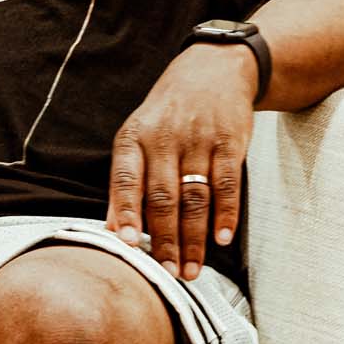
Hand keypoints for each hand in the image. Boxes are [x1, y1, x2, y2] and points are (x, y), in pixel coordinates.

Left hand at [108, 43, 256, 280]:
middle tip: (168, 273)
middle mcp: (164, 140)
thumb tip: (113, 230)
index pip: (125, 181)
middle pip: (163, 198)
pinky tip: (222, 239)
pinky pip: (228, 184)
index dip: (125, 213)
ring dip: (194, 238)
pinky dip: (226, 215)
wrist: (214, 70)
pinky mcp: (230, 143)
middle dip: (165, 240)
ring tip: (193, 269)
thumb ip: (126, 182)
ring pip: (195, 198)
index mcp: (133, 139)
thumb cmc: (167, 114)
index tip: (127, 245)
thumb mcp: (137, 136)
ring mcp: (199, 141)